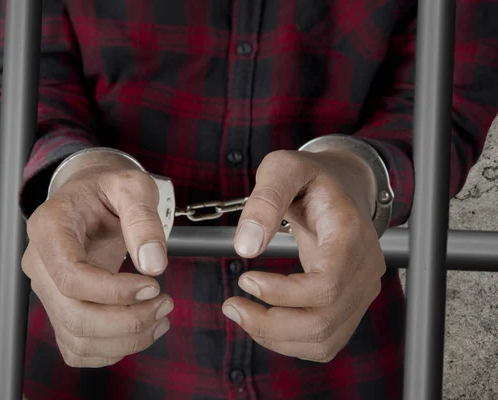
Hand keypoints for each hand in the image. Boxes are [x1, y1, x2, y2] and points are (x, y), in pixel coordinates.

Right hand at [22, 153, 173, 367]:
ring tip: (161, 317)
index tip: (152, 285)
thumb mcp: (131, 186)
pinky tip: (142, 329)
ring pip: (77, 338)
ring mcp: (48, 289)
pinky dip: (112, 349)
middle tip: (165, 304)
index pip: (71, 276)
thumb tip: (153, 264)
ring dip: (125, 339)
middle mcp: (40, 263)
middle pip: (73, 315)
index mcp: (49, 228)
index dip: (114, 291)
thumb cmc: (107, 189)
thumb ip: (143, 218)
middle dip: (127, 321)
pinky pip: (78, 347)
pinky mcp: (60, 308)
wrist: (91, 196)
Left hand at [223, 148, 383, 362]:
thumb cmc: (311, 179)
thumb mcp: (284, 169)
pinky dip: (287, 341)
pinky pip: (323, 342)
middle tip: (231, 306)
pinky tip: (263, 319)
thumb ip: (265, 200)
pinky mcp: (350, 306)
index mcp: (351, 236)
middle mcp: (364, 270)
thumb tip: (246, 246)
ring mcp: (361, 292)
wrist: (338, 189)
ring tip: (241, 313)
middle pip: (323, 322)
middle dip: (269, 324)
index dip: (283, 294)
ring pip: (323, 340)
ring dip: (274, 337)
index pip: (326, 285)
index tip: (245, 280)